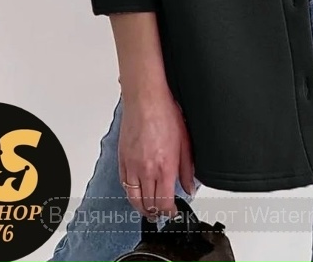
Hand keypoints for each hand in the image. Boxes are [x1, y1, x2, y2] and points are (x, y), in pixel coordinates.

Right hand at [118, 88, 195, 220]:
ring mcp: (131, 165)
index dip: (169, 212)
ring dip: (141, 207)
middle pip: (148, 204)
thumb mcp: (185, 143)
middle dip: (155, 212)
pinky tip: (136, 191)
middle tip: (161, 212)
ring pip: (133, 198)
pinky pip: (123, 183)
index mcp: (164, 168)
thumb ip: (187, 169)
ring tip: (148, 208)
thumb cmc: (165, 114)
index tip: (173, 211)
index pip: (164, 203)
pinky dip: (130, 192)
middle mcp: (146, 170)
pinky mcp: (122, 159)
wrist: (146, 99)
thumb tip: (190, 187)